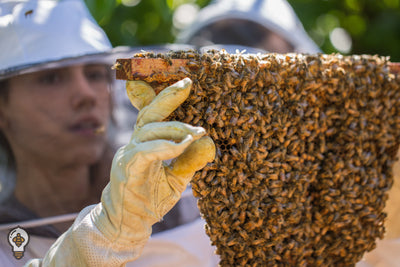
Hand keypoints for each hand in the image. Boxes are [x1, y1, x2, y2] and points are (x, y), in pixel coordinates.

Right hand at [93, 77, 215, 244]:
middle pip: (148, 114)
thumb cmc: (150, 198)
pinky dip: (165, 146)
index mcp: (145, 143)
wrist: (127, 223)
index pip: (152, 114)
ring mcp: (128, 155)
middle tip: (187, 84)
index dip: (164, 96)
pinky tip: (182, 145)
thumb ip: (189, 161)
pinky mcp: (127, 169)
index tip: (184, 83)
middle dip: (167, 96)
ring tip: (195, 132)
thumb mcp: (176, 179)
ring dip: (174, 128)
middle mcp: (135, 144)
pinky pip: (145, 151)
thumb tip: (209, 144)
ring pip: (148, 129)